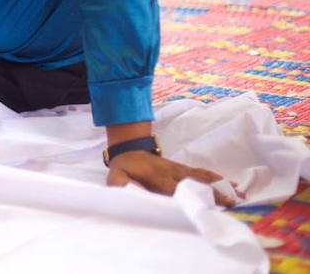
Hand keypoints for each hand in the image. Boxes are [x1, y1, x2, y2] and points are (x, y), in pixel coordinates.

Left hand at [106, 151, 241, 206]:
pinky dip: (217, 179)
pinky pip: (202, 173)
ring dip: (219, 185)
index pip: (175, 187)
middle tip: (231, 202)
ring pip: (202, 177)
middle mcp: (172, 172)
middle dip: (212, 192)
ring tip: (238, 195)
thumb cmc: (124, 168)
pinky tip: (231, 185)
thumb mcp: (116, 177)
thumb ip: (120, 184)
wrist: (129, 149)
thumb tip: (128, 192)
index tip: (203, 205)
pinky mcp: (184, 169)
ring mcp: (179, 169)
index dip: (188, 195)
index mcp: (157, 176)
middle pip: (195, 182)